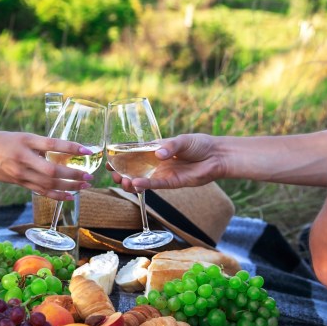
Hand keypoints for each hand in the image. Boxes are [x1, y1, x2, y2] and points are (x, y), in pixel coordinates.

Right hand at [0, 131, 93, 200]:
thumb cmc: (3, 141)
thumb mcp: (23, 136)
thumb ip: (42, 144)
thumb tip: (66, 150)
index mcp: (26, 143)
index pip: (52, 145)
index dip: (71, 148)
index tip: (87, 151)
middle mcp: (24, 160)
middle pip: (52, 171)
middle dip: (73, 175)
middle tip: (89, 176)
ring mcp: (21, 174)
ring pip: (48, 185)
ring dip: (69, 187)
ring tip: (84, 186)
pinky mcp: (20, 183)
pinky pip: (41, 191)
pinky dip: (57, 195)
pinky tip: (70, 196)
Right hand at [108, 133, 224, 191]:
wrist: (216, 157)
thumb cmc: (200, 144)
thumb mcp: (183, 140)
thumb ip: (170, 147)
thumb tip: (158, 154)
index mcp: (155, 148)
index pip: (134, 153)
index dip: (120, 157)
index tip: (109, 161)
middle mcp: (156, 162)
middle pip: (134, 169)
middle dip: (122, 172)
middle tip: (114, 175)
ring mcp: (163, 173)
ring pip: (142, 180)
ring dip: (130, 181)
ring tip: (123, 182)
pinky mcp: (171, 183)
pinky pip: (155, 185)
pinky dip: (145, 185)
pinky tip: (135, 184)